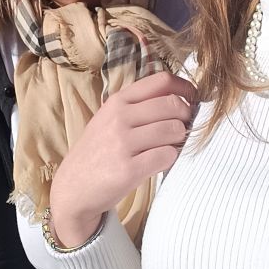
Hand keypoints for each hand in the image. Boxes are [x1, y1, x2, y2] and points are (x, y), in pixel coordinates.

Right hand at [48, 71, 196, 247]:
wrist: (75, 187)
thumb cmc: (99, 150)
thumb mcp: (110, 119)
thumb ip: (139, 106)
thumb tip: (181, 99)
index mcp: (118, 101)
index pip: (161, 81)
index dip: (185, 87)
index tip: (193, 98)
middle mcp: (120, 117)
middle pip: (172, 104)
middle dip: (186, 116)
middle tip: (183, 128)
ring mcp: (123, 143)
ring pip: (173, 129)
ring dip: (180, 139)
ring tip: (171, 146)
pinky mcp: (128, 169)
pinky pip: (167, 156)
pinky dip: (171, 158)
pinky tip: (162, 161)